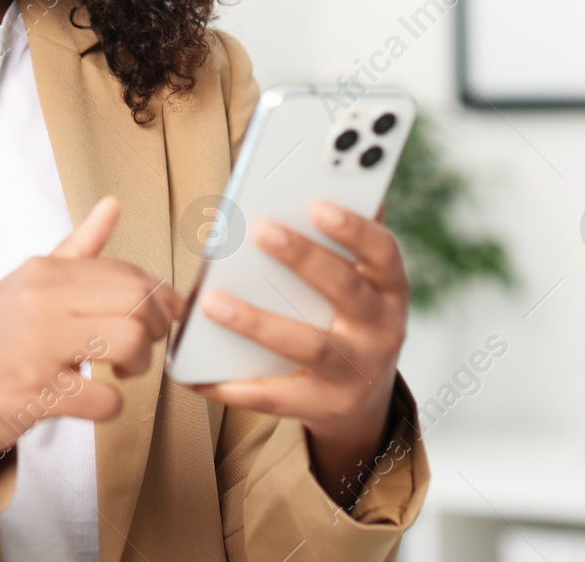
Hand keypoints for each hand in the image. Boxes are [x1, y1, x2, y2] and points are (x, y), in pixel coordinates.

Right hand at [0, 195, 185, 484]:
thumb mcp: (26, 283)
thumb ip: (77, 248)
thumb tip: (112, 205)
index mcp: (43, 273)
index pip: (128, 272)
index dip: (160, 298)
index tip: (162, 318)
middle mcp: (40, 302)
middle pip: (136, 302)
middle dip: (156, 329)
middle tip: (143, 346)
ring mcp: (36, 349)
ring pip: (129, 343)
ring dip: (140, 365)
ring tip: (122, 372)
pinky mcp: (36, 394)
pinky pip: (105, 399)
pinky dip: (110, 406)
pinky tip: (93, 399)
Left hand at [181, 201, 408, 509]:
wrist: (362, 401)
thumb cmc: (348, 319)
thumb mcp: (362, 282)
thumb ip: (345, 239)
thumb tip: (329, 177)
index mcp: (389, 289)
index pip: (383, 253)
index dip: (355, 229)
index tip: (318, 203)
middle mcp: (381, 330)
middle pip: (345, 291)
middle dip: (304, 258)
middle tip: (260, 229)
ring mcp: (355, 372)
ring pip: (307, 344)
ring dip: (257, 321)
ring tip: (212, 302)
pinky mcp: (325, 407)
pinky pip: (274, 396)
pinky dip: (233, 386)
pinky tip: (196, 373)